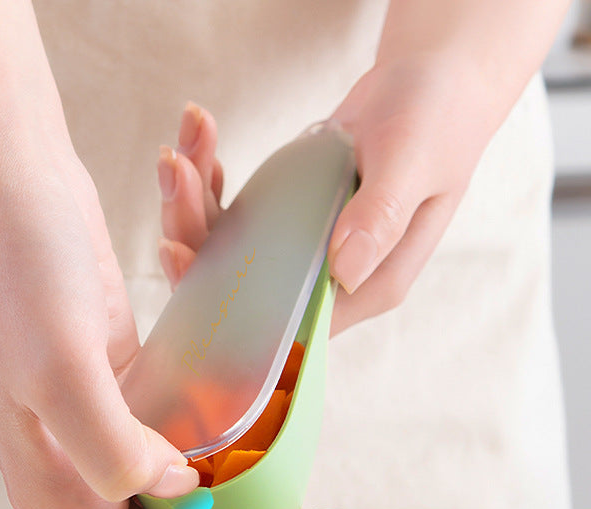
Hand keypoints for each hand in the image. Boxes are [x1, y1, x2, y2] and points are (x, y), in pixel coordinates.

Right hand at [0, 146, 373, 508]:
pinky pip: (202, 456)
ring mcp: (113, 438)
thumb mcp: (58, 367)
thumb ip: (113, 452)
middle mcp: (87, 482)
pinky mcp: (137, 395)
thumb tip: (182, 492)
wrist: (3, 189)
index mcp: (64, 498)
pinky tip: (294, 451)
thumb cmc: (19, 270)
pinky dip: (252, 468)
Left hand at [156, 74, 490, 336]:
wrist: (426, 86)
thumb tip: (345, 271)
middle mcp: (327, 278)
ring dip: (193, 203)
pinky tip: (201, 149)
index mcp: (367, 285)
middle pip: (243, 288)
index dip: (229, 304)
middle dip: (196, 239)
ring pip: (228, 250)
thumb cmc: (435, 121)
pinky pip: (231, 217)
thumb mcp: (414, 162)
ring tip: (180, 149)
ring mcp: (299, 250)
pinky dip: (208, 185)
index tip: (183, 256)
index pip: (290, 320)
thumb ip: (382, 216)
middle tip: (175, 176)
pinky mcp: (282, 219)